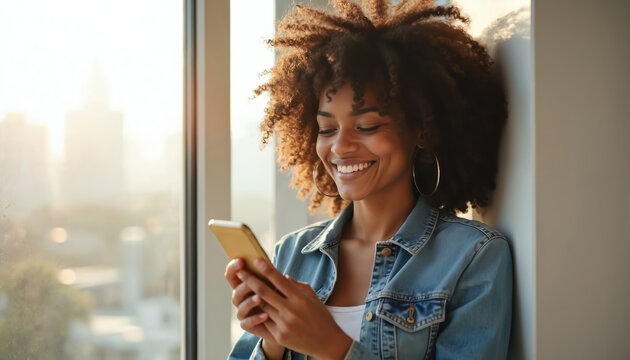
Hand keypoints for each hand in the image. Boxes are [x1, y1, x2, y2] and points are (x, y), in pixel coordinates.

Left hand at [236, 258, 352, 359]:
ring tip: (243, 286)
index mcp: (300, 299)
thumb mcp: (312, 298)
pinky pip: (264, 321)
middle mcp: (291, 311)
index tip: (256, 260)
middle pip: (265, 292)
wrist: (327, 343)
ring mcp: (284, 325)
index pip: (280, 281)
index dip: (267, 269)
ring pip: (262, 306)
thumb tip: (282, 276)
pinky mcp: (279, 336)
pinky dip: (259, 312)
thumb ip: (297, 286)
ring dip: (251, 296)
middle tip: (240, 271)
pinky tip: (253, 306)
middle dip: (250, 280)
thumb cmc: (320, 316)